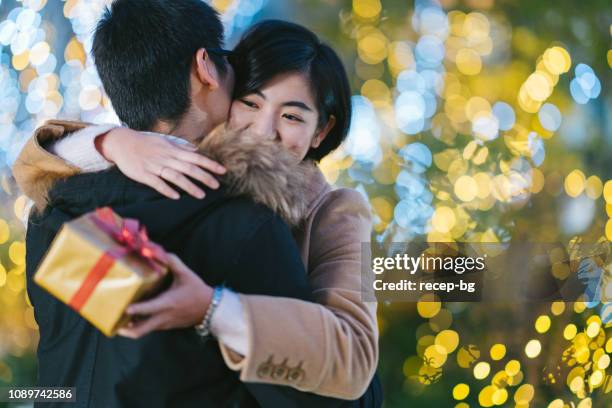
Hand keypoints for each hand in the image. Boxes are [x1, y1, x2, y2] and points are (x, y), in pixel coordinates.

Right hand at [96, 128, 225, 198]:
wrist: (122, 142)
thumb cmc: (145, 142)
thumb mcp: (164, 141)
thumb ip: (180, 147)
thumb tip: (196, 150)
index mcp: (173, 150)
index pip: (196, 157)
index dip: (210, 164)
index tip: (223, 171)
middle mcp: (166, 158)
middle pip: (189, 168)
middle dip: (204, 177)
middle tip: (217, 186)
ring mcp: (155, 166)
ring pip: (175, 177)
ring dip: (189, 186)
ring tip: (201, 195)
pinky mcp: (143, 174)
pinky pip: (157, 183)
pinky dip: (166, 189)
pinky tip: (176, 197)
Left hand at [117, 253, 213, 338]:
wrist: (209, 309)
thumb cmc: (196, 290)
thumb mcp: (185, 273)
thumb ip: (171, 260)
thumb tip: (154, 249)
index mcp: (168, 303)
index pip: (150, 309)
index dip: (137, 310)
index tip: (125, 309)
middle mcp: (163, 317)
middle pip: (140, 331)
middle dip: (124, 329)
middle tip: (112, 321)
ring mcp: (163, 324)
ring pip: (142, 332)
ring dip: (129, 328)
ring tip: (117, 320)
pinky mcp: (165, 326)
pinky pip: (148, 328)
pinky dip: (138, 325)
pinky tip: (132, 317)